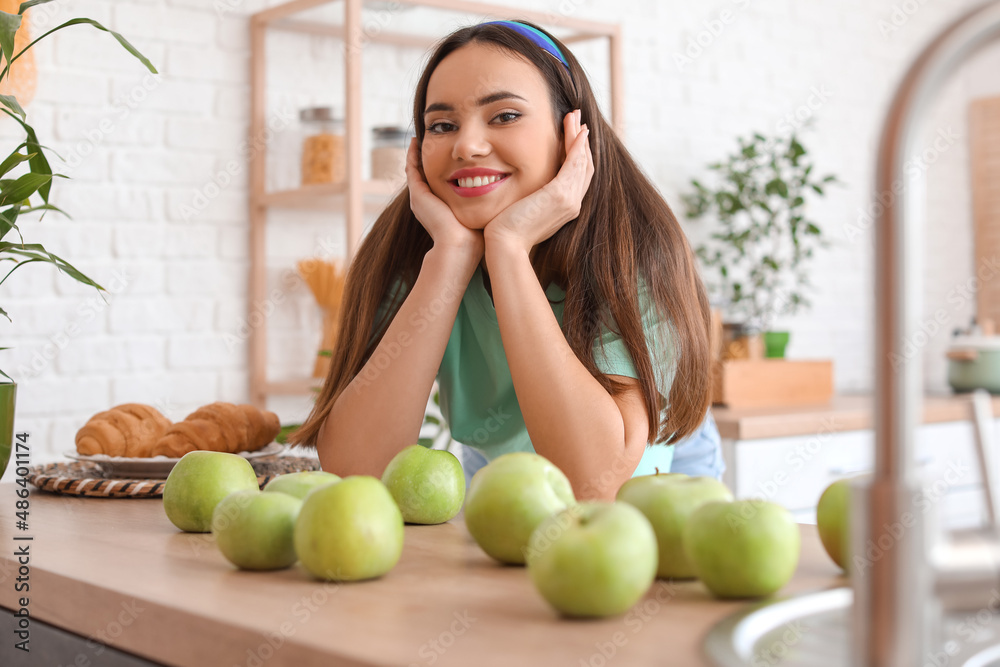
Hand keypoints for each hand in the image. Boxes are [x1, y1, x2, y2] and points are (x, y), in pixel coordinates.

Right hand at [405, 137, 484, 259]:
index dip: (445, 166)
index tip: (453, 153)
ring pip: (416, 170)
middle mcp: (429, 202)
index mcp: (443, 207)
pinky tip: (417, 140)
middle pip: (427, 173)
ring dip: (420, 153)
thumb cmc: (476, 235)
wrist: (461, 246)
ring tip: (423, 136)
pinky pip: (411, 169)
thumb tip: (507, 195)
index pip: (441, 181)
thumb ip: (489, 203)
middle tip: (436, 140)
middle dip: (432, 157)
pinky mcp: (417, 194)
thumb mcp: (483, 214)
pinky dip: (412, 154)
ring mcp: (420, 198)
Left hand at [482, 110, 593, 253]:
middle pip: (585, 166)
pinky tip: (576, 131)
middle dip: (582, 141)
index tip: (574, 134)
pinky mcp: (560, 195)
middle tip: (577, 118)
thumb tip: (526, 187)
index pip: (578, 175)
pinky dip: (577, 146)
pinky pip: (574, 164)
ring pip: (582, 162)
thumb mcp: (524, 209)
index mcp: (566, 207)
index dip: (579, 153)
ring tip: (575, 116)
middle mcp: (573, 204)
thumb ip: (531, 197)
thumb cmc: (507, 229)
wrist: (504, 244)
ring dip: (579, 137)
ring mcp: (569, 200)